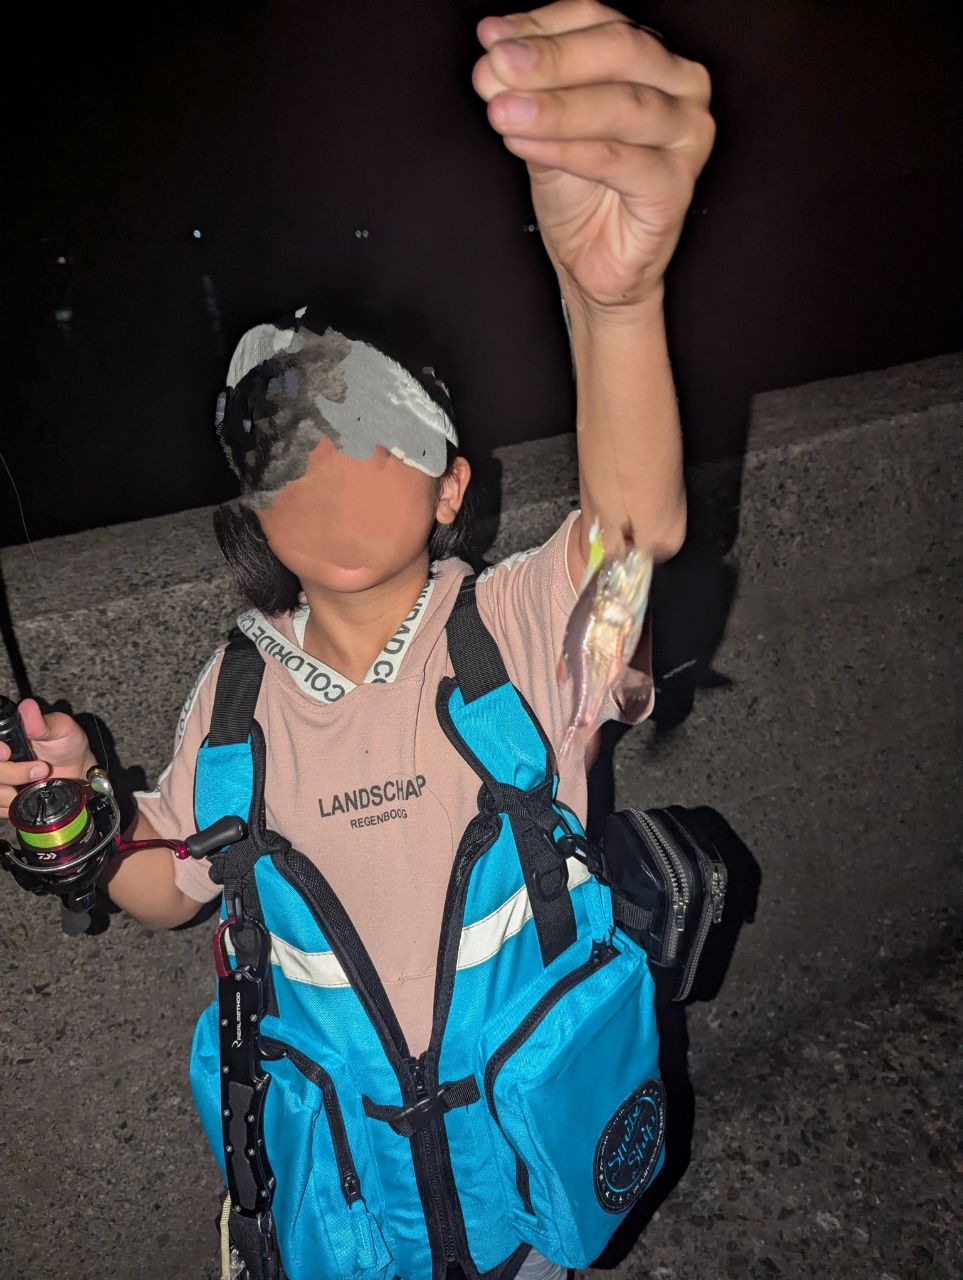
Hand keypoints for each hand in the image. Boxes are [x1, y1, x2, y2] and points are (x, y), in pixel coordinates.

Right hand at [0, 699, 94, 819]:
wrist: (77, 773)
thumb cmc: (67, 745)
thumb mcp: (60, 729)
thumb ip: (42, 723)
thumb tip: (28, 707)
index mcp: (3, 736)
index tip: (6, 753)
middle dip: (10, 773)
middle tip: (40, 769)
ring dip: (10, 793)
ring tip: (39, 783)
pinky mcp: (2, 800)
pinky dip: (10, 806)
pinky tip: (27, 797)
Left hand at [474, 1, 714, 312]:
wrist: (593, 263)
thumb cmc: (579, 191)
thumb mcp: (540, 127)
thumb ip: (522, 90)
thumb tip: (491, 57)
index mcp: (651, 58)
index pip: (599, 20)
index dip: (543, 26)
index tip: (493, 39)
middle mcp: (681, 87)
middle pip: (619, 51)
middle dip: (551, 60)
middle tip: (499, 67)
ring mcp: (687, 137)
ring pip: (621, 106)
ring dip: (555, 108)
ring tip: (504, 111)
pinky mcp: (676, 187)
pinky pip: (619, 161)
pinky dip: (568, 150)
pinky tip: (526, 146)